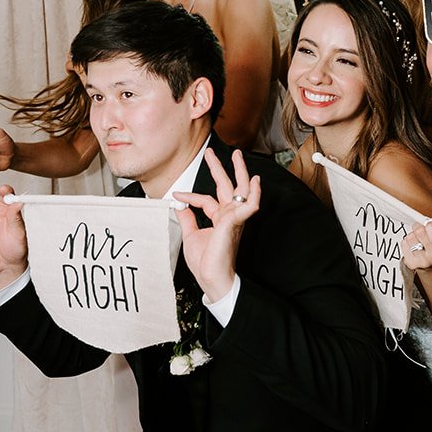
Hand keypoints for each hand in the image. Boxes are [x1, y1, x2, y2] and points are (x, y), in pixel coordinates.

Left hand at [173, 148, 260, 303]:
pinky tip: (255, 182)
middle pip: (228, 187)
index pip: (206, 200)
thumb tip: (180, 206)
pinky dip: (254, 194)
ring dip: (240, 172)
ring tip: (238, 156)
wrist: (212, 279)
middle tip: (213, 152)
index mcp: (220, 219)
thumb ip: (188, 219)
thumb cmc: (206, 262)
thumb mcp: (191, 235)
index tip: (176, 195)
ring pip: (241, 191)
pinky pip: (248, 206)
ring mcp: (234, 219)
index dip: (191, 196)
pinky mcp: (235, 223)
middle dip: (222, 168)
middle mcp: (229, 216)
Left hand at [401, 216, 431, 273]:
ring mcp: (422, 261)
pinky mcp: (411, 263)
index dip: (431, 226)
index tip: (430, 222)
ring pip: (410, 237)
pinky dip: (407, 241)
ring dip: (413, 234)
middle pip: (420, 232)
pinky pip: (403, 244)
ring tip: (418, 239)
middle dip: (420, 226)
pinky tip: (414, 245)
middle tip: (423, 229)